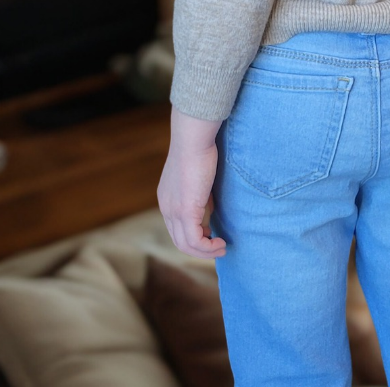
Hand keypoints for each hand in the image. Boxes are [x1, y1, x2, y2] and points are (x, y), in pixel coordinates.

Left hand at [157, 109, 226, 258]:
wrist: (193, 138)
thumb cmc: (199, 150)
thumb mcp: (198, 178)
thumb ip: (201, 196)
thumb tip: (210, 212)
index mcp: (167, 199)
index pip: (177, 228)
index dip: (194, 237)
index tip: (212, 236)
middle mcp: (166, 208)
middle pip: (179, 241)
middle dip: (200, 249)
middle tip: (219, 247)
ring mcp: (174, 211)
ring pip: (186, 245)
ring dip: (206, 251)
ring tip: (222, 247)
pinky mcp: (185, 211)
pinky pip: (195, 241)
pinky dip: (208, 247)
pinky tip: (221, 242)